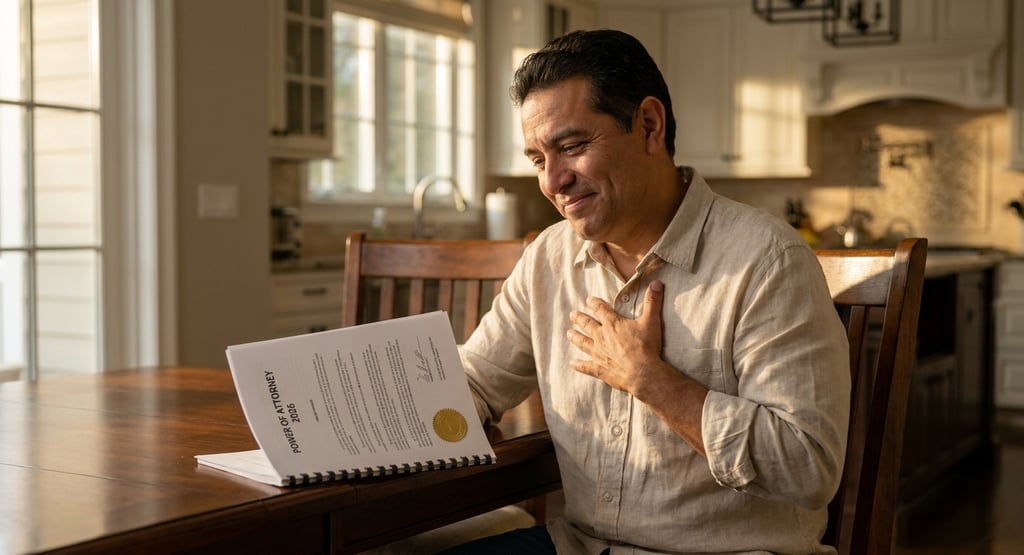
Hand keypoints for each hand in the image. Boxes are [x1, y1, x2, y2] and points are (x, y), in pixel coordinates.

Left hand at [567, 280, 665, 397]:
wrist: (642, 372)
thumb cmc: (646, 347)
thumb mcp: (651, 321)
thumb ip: (652, 302)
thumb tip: (656, 283)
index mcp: (613, 324)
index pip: (601, 309)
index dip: (594, 303)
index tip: (589, 299)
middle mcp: (602, 337)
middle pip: (587, 325)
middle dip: (579, 318)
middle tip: (572, 314)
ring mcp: (598, 353)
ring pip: (582, 343)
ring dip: (575, 337)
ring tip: (568, 333)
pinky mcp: (599, 369)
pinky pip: (586, 366)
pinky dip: (578, 365)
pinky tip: (572, 363)